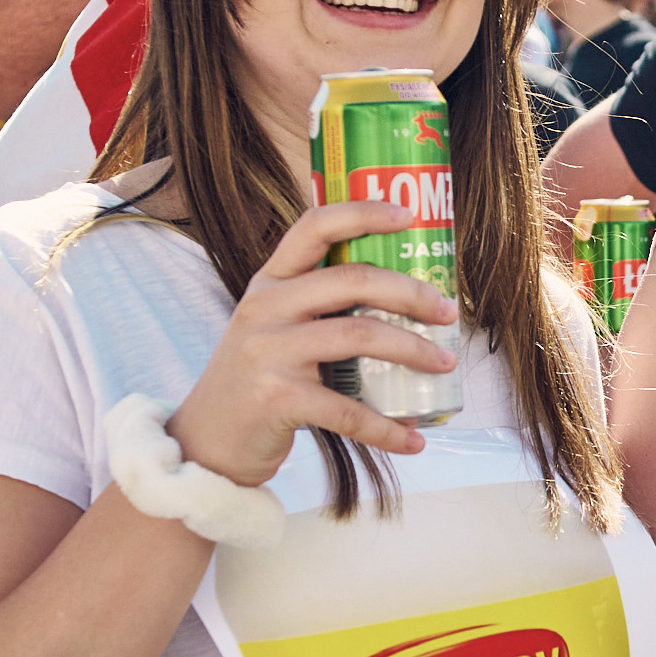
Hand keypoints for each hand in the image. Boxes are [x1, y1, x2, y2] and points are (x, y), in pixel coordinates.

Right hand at [162, 199, 459, 486]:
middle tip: (448, 311)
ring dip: (413, 351)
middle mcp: (265, 307)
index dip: (362, 213)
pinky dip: (386, 428)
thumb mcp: (273, 328)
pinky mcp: (277, 398)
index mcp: (269, 281)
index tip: (407, 214)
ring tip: (445, 364)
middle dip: (412, 293)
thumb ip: (317, 307)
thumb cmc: (257, 382)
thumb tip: (401, 299)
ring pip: (359, 336)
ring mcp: (269, 352)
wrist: (207, 443)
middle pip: (353, 280)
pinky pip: (348, 410)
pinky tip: (413, 440)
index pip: (314, 227)